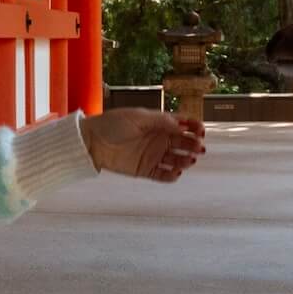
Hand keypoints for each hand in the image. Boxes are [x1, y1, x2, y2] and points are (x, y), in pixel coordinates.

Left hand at [79, 109, 205, 181]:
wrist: (92, 142)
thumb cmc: (112, 124)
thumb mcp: (138, 117)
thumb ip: (160, 121)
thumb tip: (181, 124)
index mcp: (159, 124)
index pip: (183, 125)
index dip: (194, 127)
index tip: (200, 130)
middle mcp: (160, 139)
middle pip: (184, 143)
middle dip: (194, 145)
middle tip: (198, 147)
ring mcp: (154, 155)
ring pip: (178, 160)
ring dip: (186, 160)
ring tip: (188, 160)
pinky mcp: (147, 170)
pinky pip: (164, 175)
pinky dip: (172, 175)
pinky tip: (176, 172)